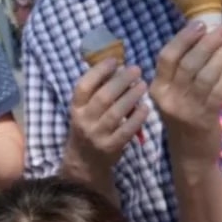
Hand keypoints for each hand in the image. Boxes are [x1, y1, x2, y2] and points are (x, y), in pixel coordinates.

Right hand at [64, 59, 148, 176]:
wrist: (85, 161)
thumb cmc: (89, 126)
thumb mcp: (85, 109)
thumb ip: (98, 90)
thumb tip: (118, 66)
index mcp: (76, 107)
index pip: (83, 86)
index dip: (98, 71)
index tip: (114, 60)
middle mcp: (83, 121)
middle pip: (103, 97)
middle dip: (121, 81)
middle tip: (136, 70)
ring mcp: (97, 135)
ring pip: (115, 113)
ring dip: (131, 97)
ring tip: (143, 85)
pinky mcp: (110, 147)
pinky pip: (126, 130)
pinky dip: (137, 118)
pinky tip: (145, 107)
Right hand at [150, 22, 221, 167]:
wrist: (190, 154)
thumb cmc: (183, 117)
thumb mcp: (173, 95)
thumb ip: (180, 72)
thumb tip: (201, 36)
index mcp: (157, 89)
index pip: (167, 57)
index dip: (184, 38)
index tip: (201, 24)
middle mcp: (168, 98)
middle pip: (188, 63)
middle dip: (207, 43)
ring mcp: (187, 109)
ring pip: (205, 75)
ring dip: (220, 55)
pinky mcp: (205, 118)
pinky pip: (218, 90)